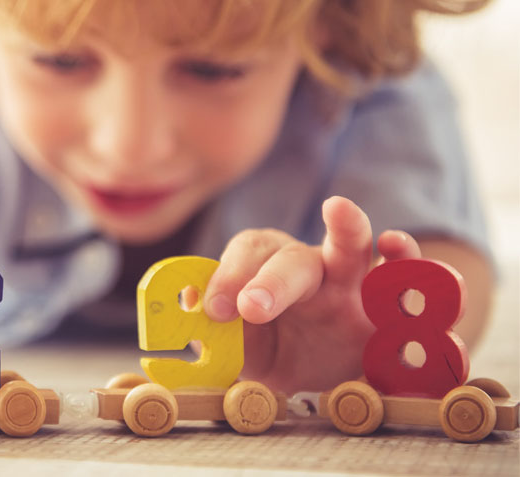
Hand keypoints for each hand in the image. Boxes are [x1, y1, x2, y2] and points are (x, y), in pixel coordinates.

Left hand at [200, 196, 420, 392]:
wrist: (327, 377)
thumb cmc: (275, 351)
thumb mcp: (239, 352)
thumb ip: (213, 339)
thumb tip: (177, 319)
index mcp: (265, 273)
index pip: (244, 259)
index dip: (228, 278)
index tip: (217, 310)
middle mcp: (308, 269)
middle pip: (291, 257)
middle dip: (272, 279)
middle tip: (252, 307)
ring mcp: (354, 284)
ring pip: (353, 246)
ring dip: (348, 228)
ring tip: (340, 212)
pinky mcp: (393, 310)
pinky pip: (408, 284)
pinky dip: (411, 267)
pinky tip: (401, 252)